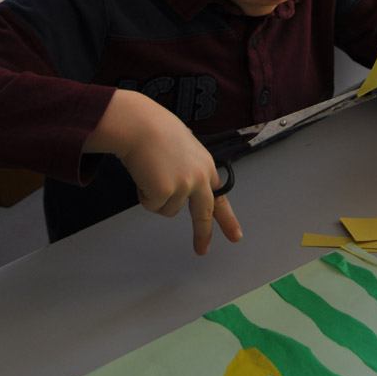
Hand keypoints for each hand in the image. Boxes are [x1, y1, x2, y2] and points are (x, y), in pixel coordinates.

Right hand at [84, 90, 242, 255]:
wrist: (140, 125)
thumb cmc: (155, 131)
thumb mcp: (184, 149)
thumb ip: (189, 170)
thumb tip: (182, 188)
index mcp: (206, 166)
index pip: (219, 197)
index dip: (227, 218)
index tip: (236, 236)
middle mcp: (199, 177)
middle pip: (204, 214)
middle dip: (202, 234)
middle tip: (201, 250)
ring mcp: (184, 185)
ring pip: (168, 210)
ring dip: (155, 196)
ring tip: (150, 172)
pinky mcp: (166, 192)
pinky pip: (152, 206)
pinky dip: (144, 194)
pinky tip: (144, 174)